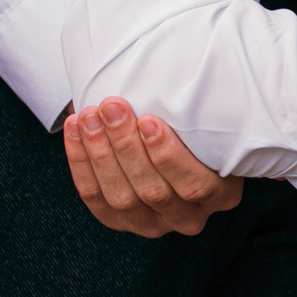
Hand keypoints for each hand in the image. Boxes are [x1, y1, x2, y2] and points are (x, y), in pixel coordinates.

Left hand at [63, 99, 243, 239]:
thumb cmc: (193, 125)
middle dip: (126, 146)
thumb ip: (200, 113)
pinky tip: (76, 130)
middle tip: (112, 107)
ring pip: (121, 198)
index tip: (149, 121)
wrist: (167, 137)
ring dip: (100, 153)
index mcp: (221, 195)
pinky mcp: (120, 221)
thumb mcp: (209, 121)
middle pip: (152, 191)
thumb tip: (180, 72)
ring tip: (90, 117)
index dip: (169, 156)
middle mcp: (188, 217)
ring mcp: (152, 224)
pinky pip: (95, 198)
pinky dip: (81, 163)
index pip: (195, 184)